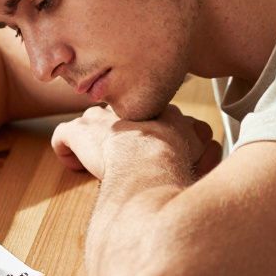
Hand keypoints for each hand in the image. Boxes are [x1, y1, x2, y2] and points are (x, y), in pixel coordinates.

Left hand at [51, 105, 222, 180]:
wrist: (148, 161)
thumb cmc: (174, 159)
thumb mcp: (202, 148)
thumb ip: (206, 146)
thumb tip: (211, 149)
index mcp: (152, 108)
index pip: (146, 113)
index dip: (144, 132)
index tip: (145, 148)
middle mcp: (124, 108)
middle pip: (116, 115)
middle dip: (117, 134)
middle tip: (118, 156)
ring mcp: (99, 119)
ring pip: (90, 123)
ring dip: (92, 143)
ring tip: (98, 163)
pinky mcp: (77, 133)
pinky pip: (64, 137)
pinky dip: (67, 152)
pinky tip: (76, 167)